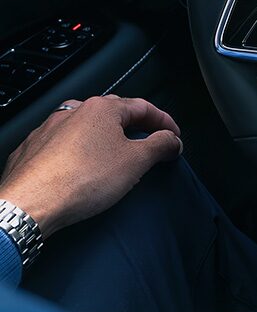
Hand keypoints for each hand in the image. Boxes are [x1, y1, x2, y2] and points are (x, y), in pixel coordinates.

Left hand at [0, 95, 181, 236]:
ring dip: (101, 140)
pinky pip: (60, 146)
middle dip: (133, 128)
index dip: (164, 122)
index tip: (174, 136)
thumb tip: (172, 140)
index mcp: (102, 109)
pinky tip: (79, 171)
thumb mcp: (136, 162)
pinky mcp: (30, 151)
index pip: (143, 107)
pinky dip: (75, 154)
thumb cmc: (80, 180)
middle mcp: (73, 112)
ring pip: (84, 129)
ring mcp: (47, 130)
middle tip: (147, 146)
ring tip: (111, 160)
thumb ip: (160, 145)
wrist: (28, 205)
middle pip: (113, 115)